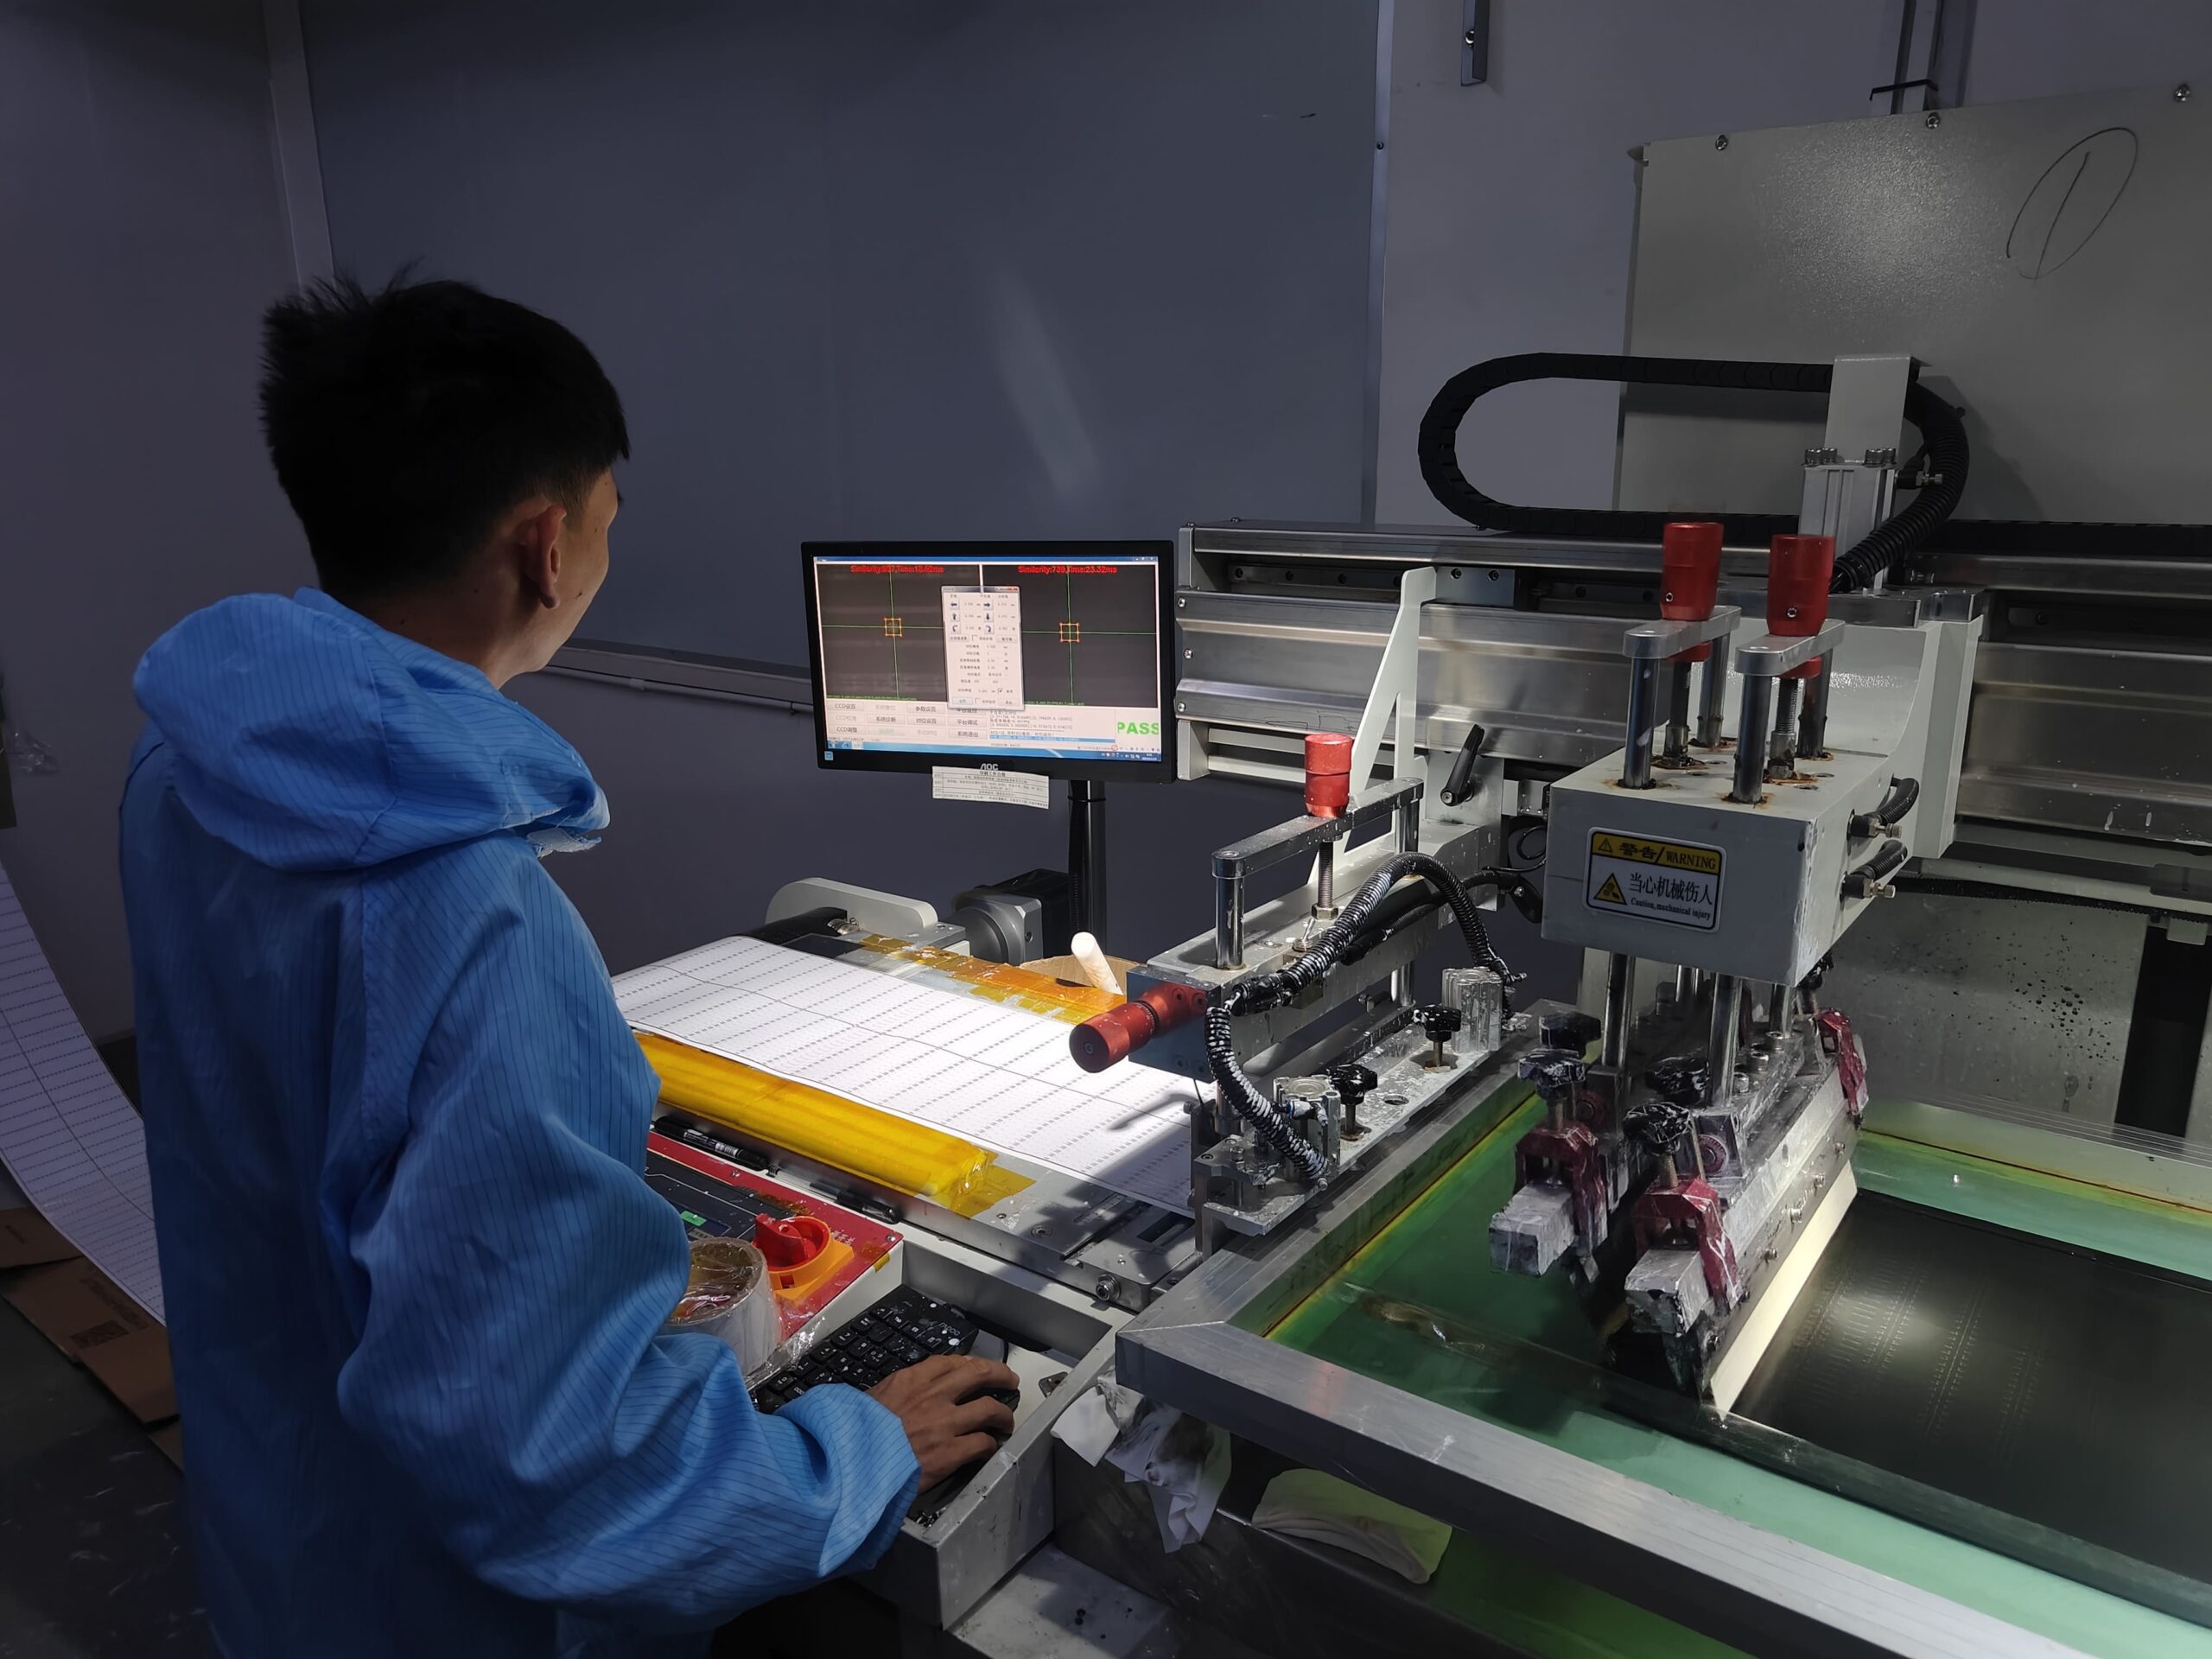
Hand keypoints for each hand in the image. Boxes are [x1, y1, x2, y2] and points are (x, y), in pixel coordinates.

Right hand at [867, 1355, 1018, 1486]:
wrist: (854, 1462)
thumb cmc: (855, 1432)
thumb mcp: (871, 1398)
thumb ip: (894, 1392)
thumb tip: (901, 1396)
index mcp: (912, 1380)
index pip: (951, 1362)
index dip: (971, 1364)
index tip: (978, 1368)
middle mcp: (934, 1396)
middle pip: (980, 1375)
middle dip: (1000, 1375)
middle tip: (1009, 1381)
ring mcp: (945, 1424)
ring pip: (989, 1409)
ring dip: (1003, 1415)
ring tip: (1006, 1421)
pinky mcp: (949, 1453)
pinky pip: (982, 1443)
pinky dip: (990, 1444)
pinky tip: (990, 1448)